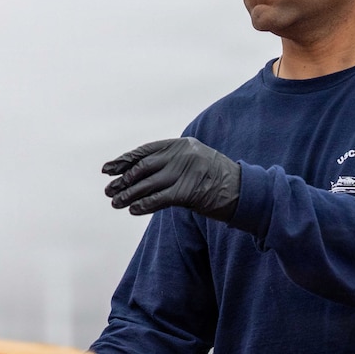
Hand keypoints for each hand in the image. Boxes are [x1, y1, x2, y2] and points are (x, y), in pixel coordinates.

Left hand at [103, 137, 240, 220]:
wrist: (245, 190)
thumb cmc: (217, 179)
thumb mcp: (194, 162)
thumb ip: (171, 164)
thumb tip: (138, 174)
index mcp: (181, 144)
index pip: (145, 151)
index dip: (125, 160)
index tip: (108, 168)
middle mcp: (181, 155)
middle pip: (143, 167)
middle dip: (123, 179)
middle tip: (108, 190)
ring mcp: (185, 172)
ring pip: (147, 184)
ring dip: (129, 194)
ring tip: (115, 202)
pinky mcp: (188, 191)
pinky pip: (159, 198)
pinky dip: (144, 204)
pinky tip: (133, 209)